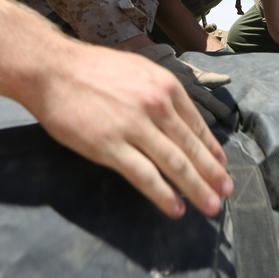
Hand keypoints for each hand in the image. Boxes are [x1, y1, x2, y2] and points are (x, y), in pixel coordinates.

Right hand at [22, 43, 232, 219]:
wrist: (52, 69)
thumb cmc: (93, 70)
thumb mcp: (139, 71)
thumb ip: (161, 94)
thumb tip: (180, 120)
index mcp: (166, 87)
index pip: (197, 126)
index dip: (212, 150)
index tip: (222, 168)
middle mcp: (156, 105)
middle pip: (191, 147)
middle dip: (212, 174)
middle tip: (226, 193)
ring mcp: (134, 126)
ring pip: (175, 164)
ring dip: (197, 188)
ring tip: (210, 206)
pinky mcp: (110, 146)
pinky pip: (144, 176)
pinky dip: (164, 195)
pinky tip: (176, 208)